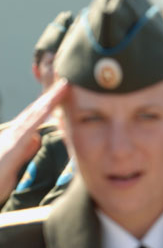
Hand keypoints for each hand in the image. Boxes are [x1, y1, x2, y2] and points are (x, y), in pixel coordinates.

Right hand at [0, 80, 69, 203]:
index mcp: (15, 138)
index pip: (35, 117)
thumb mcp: (14, 166)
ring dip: (49, 99)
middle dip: (51, 95)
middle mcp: (12, 134)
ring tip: (64, 86)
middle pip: (35, 111)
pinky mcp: (10, 148)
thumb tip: (36, 138)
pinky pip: (28, 128)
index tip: (63, 90)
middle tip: (66, 80)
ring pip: (32, 115)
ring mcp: (10, 139)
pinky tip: (50, 106)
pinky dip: (39, 115)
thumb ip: (25, 151)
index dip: (48, 103)